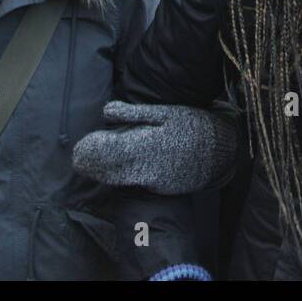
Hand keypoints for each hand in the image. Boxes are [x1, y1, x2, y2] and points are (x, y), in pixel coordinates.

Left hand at [72, 101, 236, 194]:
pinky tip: (114, 171)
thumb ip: (134, 113)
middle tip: (79, 156)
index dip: (93, 149)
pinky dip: (122, 178)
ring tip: (90, 165)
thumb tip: (106, 111)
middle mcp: (149, 166)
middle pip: (111, 169)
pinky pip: (136, 184)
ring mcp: (155, 180)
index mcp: (148, 143)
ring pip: (121, 180)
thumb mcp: (166, 112)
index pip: (111, 149)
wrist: (221, 150)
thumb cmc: (192, 124)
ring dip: (103, 173)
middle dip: (93, 164)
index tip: (81, 145)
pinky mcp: (161, 189)